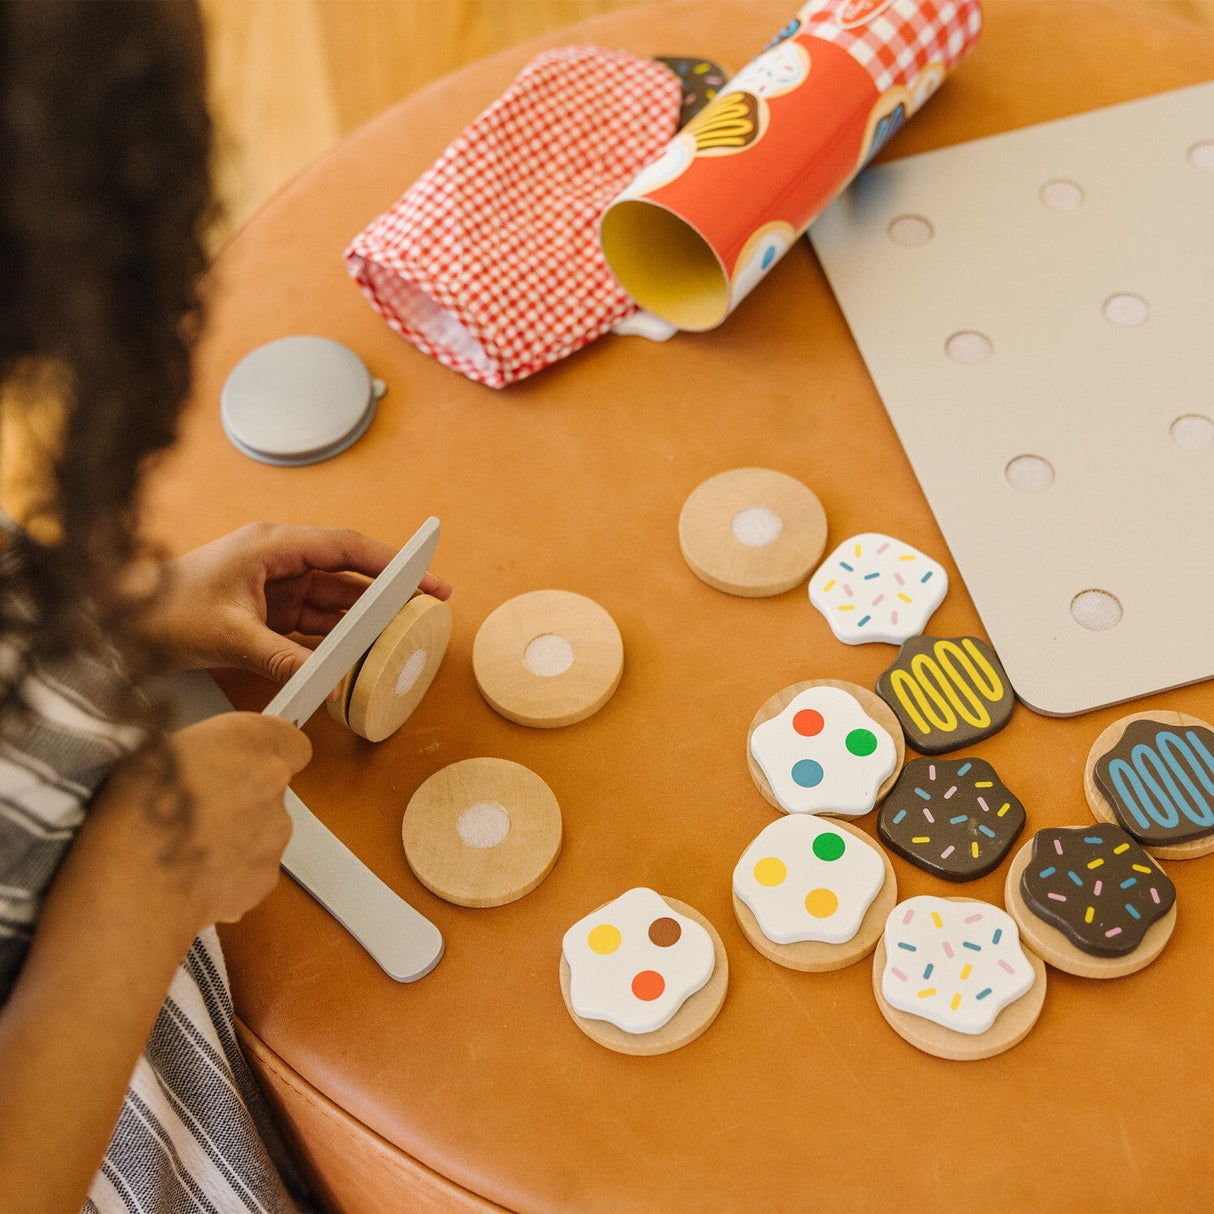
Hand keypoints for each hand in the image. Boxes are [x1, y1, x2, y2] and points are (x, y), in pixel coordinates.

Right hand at [88, 712, 311, 931]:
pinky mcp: (265, 878)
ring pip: (262, 832)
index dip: (274, 753)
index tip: (253, 762)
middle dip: (241, 799)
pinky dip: (229, 876)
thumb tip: (201, 761)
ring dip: (234, 838)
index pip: (292, 743)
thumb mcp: (155, 751)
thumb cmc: (130, 813)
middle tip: (195, 811)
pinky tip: (191, 878)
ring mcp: (273, 835)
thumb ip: (203, 754)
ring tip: (185, 848)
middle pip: (270, 790)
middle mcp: (271, 784)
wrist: (132, 883)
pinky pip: (251, 872)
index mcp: (248, 741)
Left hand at [135, 523, 451, 688]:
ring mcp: (273, 585)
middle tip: (429, 605)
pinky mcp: (266, 610)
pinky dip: (335, 637)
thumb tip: (327, 683)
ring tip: (400, 634)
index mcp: (273, 546)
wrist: (115, 623)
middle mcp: (279, 559)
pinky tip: (357, 653)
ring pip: (334, 598)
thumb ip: (283, 658)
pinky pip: (313, 621)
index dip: (391, 561)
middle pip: (348, 572)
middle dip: (388, 589)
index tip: (425, 576)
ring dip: (364, 618)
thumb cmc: (162, 612)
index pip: (346, 547)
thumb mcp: (229, 636)